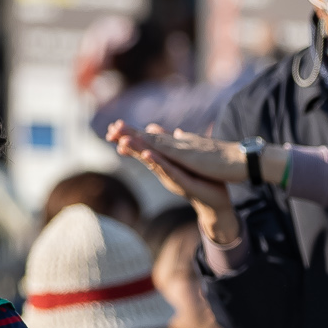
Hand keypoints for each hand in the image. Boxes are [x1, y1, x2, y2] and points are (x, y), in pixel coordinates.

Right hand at [108, 122, 240, 244]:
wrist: (216, 201)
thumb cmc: (200, 180)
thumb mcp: (183, 159)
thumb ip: (170, 145)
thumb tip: (158, 131)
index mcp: (166, 163)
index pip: (145, 147)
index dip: (130, 137)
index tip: (114, 126)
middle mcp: (165, 171)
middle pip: (143, 154)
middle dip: (128, 142)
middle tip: (110, 132)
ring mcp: (173, 178)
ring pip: (152, 163)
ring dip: (138, 152)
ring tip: (124, 142)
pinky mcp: (184, 183)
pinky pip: (170, 172)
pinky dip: (159, 163)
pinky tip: (148, 154)